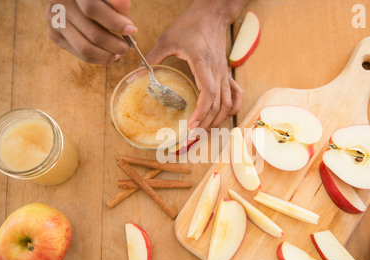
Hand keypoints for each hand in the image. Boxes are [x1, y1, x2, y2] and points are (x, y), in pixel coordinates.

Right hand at [46, 0, 135, 64]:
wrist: (74, 0)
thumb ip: (115, 0)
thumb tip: (124, 10)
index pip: (92, 8)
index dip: (114, 22)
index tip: (132, 30)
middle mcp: (59, 5)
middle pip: (92, 33)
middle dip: (115, 44)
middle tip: (127, 46)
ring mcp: (55, 22)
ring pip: (85, 48)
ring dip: (108, 55)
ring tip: (120, 52)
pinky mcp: (55, 36)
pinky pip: (80, 54)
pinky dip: (99, 58)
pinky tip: (110, 55)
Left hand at [144, 0, 245, 130]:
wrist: (212, 13)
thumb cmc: (191, 24)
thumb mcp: (167, 40)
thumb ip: (151, 60)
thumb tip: (134, 78)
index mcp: (203, 63)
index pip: (209, 94)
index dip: (201, 113)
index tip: (191, 126)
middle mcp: (217, 71)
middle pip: (218, 105)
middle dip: (206, 123)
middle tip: (191, 136)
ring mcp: (224, 73)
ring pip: (228, 104)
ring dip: (217, 120)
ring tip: (203, 131)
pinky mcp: (226, 74)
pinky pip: (235, 96)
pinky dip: (231, 109)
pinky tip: (221, 117)